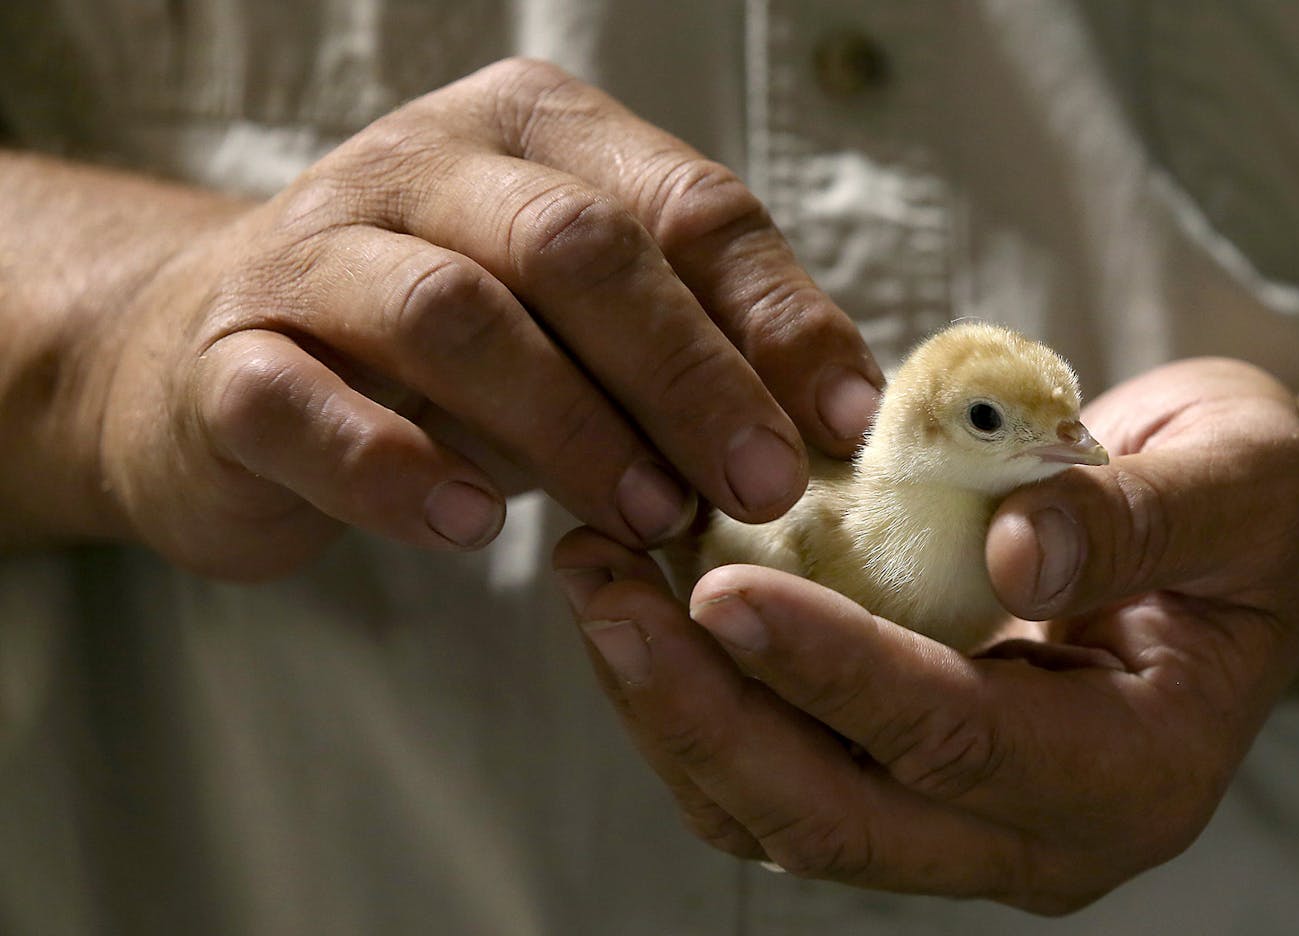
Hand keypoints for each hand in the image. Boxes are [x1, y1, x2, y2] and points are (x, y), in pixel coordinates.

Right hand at [91, 59, 880, 577]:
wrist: (211, 365)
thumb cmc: (446, 360)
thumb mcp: (582, 331)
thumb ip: (690, 349)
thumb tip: (832, 426)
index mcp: (535, 138)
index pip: (685, 206)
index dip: (777, 318)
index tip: (844, 429)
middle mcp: (421, 165)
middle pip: (576, 248)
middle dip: (686, 375)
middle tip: (763, 489)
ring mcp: (312, 255)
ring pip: (452, 315)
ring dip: (568, 427)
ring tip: (647, 520)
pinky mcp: (227, 360)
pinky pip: (307, 409)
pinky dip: (397, 471)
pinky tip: (472, 528)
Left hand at [552, 358, 1298, 912]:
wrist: (1235, 553)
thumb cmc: (1247, 515)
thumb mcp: (1238, 486)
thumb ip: (1139, 521)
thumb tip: (1017, 551)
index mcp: (1132, 772)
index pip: (956, 741)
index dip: (834, 672)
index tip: (720, 588)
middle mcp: (1034, 833)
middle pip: (836, 818)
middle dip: (703, 710)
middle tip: (603, 591)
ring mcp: (957, 825)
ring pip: (777, 814)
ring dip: (670, 707)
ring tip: (594, 582)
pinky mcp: (898, 784)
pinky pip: (768, 772)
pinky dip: (692, 695)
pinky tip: (642, 599)